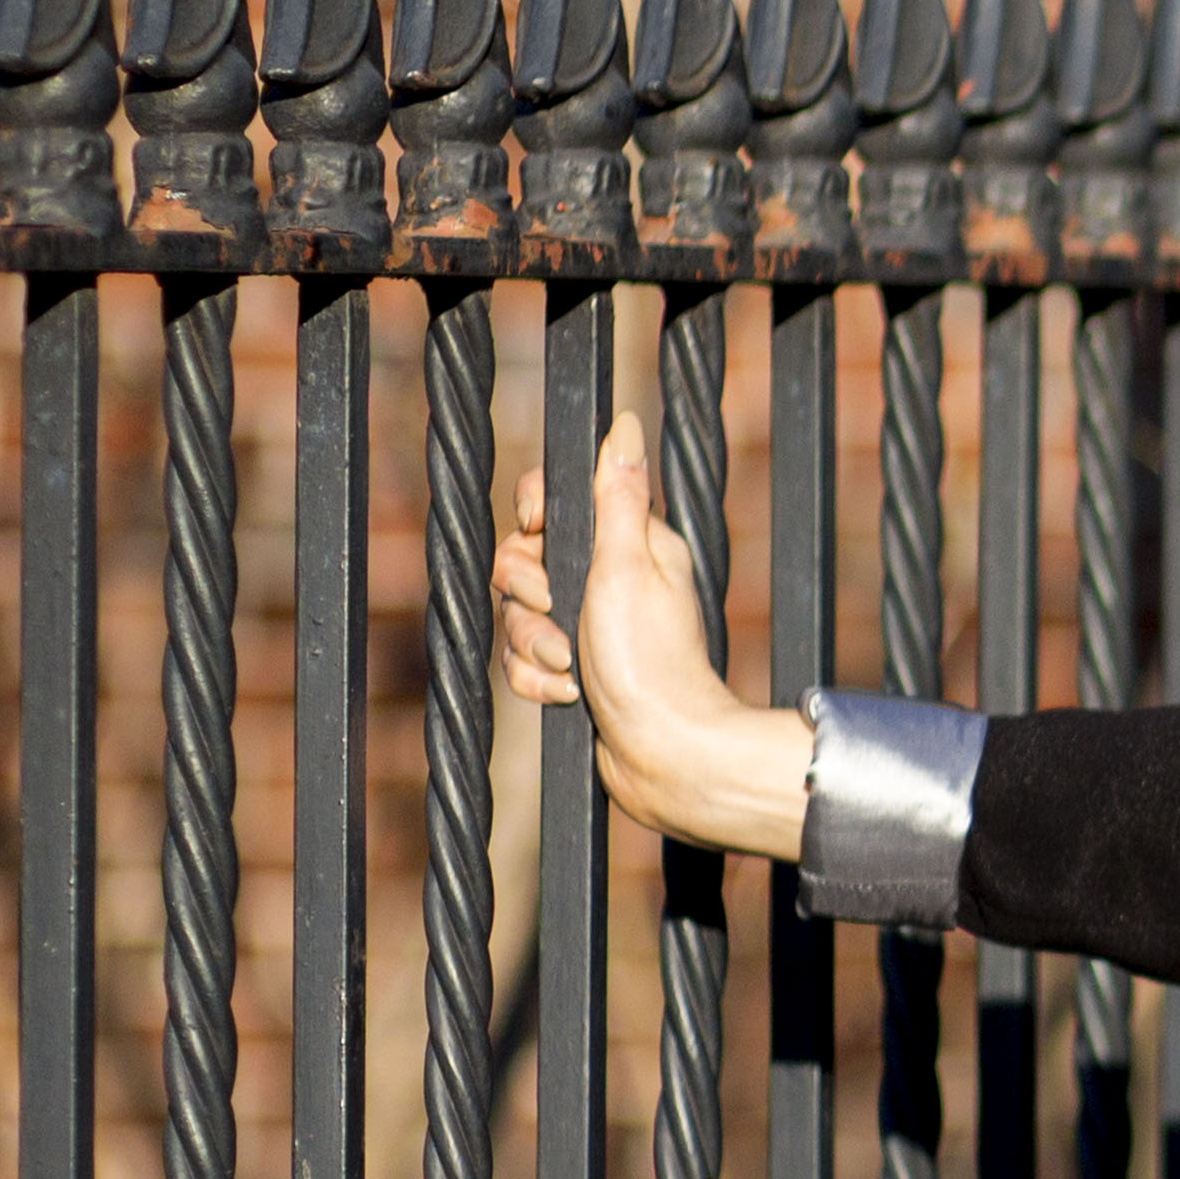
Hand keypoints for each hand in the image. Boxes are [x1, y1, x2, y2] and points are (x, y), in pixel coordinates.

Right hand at [495, 414, 818, 857]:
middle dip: (528, 592)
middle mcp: (609, 581)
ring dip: (534, 644)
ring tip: (571, 666)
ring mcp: (588, 627)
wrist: (662, 755)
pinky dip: (537, 680)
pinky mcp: (572, 670)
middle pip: (521, 558)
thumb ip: (616, 495)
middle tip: (560, 614)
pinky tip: (569, 697)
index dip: (533, 514)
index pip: (553, 501)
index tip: (538, 531)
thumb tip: (625, 422)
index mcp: (630, 545)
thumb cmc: (652, 661)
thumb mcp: (628, 564)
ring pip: (517, 613)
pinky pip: (522, 661)